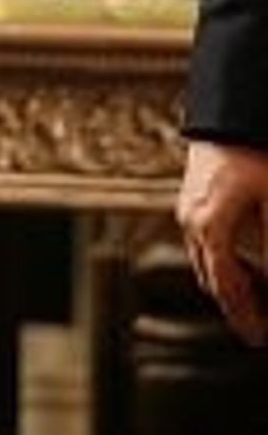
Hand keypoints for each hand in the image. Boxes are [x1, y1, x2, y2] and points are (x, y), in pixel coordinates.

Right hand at [178, 139, 267, 345]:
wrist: (231, 110)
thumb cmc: (255, 152)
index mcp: (209, 225)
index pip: (227, 286)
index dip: (245, 317)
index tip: (261, 338)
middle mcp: (191, 220)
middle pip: (212, 280)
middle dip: (237, 307)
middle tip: (259, 330)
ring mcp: (188, 209)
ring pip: (205, 264)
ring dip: (230, 286)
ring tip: (257, 302)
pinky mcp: (192, 200)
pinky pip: (204, 245)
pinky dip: (223, 264)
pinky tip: (246, 267)